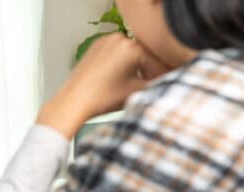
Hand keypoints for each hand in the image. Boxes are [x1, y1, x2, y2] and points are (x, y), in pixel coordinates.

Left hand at [37, 33, 170, 138]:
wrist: (73, 102)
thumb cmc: (101, 99)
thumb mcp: (137, 92)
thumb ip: (158, 85)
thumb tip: (170, 82)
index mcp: (132, 47)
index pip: (157, 62)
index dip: (165, 77)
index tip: (169, 85)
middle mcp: (118, 38)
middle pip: (144, 56)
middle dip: (150, 72)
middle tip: (154, 87)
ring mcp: (105, 41)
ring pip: (130, 55)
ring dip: (137, 68)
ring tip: (137, 86)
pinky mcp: (95, 47)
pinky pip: (116, 54)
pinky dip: (122, 65)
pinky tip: (121, 80)